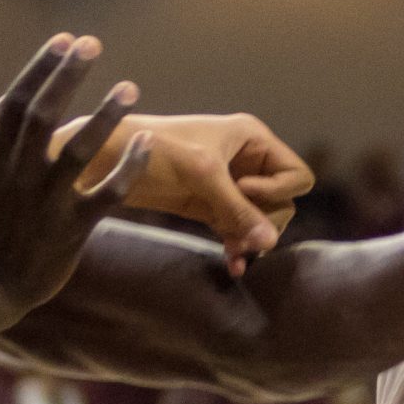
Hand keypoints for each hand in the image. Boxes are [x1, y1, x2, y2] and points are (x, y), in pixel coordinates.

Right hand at [0, 35, 152, 312]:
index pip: (17, 102)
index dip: (41, 68)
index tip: (64, 40)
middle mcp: (17, 175)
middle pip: (44, 114)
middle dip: (67, 75)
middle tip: (92, 43)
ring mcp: (45, 202)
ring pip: (79, 150)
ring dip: (106, 115)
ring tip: (130, 87)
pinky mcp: (72, 229)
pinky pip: (107, 192)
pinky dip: (129, 166)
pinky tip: (149, 141)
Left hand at [68, 111, 312, 274]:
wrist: (106, 161)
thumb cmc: (155, 152)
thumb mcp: (202, 176)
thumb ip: (238, 210)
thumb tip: (271, 243)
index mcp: (252, 137)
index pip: (297, 175)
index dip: (276, 191)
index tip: (240, 189)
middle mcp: (246, 159)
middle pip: (284, 202)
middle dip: (265, 220)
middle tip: (236, 230)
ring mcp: (229, 185)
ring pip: (262, 221)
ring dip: (252, 239)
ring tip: (236, 255)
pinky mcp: (209, 206)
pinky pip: (239, 231)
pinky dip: (238, 247)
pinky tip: (233, 265)